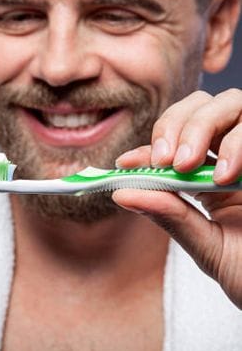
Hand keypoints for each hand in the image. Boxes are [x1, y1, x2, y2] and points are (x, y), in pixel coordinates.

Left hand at [112, 89, 241, 308]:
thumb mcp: (207, 247)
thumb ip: (170, 217)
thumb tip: (121, 193)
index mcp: (211, 176)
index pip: (176, 140)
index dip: (148, 146)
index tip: (126, 163)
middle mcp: (236, 157)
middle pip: (202, 107)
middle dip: (177, 125)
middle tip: (166, 161)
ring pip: (231, 103)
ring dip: (202, 127)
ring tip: (187, 165)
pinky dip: (238, 143)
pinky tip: (227, 176)